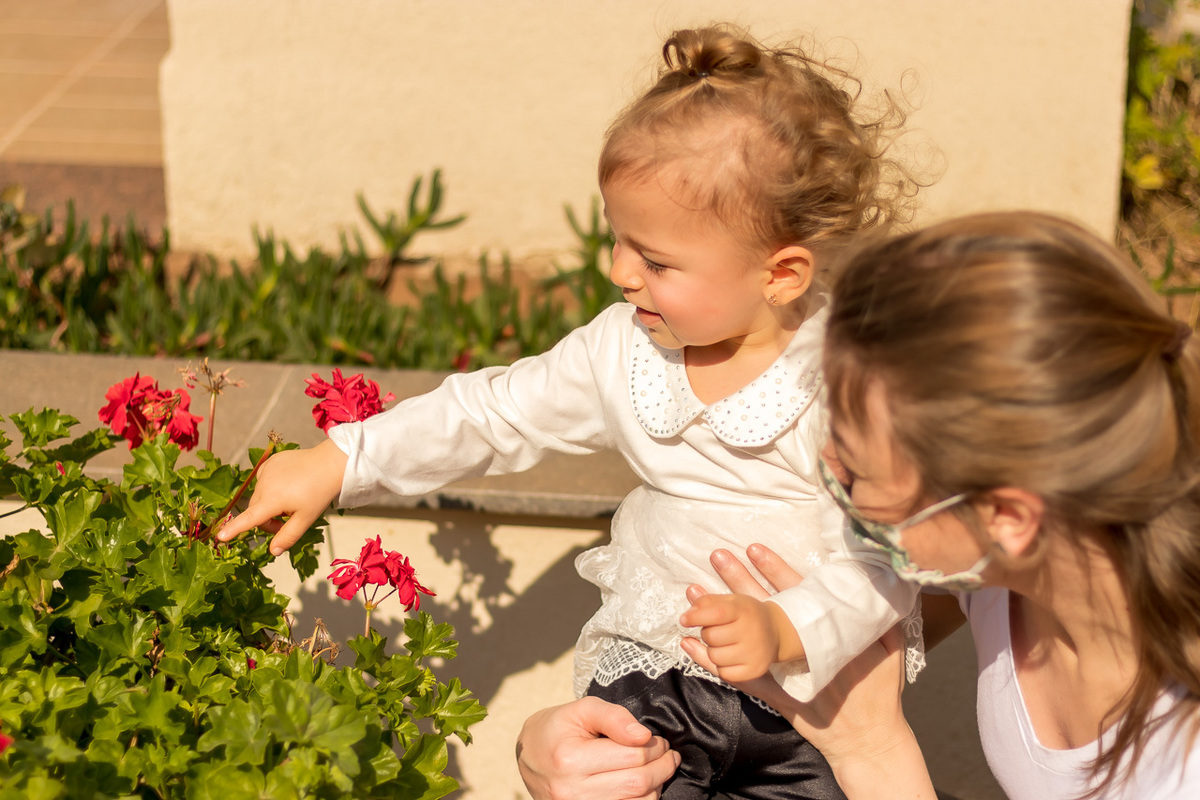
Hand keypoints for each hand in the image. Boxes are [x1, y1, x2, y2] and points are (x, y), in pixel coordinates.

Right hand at [216, 439, 347, 555]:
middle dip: (268, 520)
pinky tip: (288, 485)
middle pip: (255, 510)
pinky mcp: (270, 462)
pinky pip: (263, 481)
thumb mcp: (306, 519)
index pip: (249, 518)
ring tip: (292, 499)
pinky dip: (271, 488)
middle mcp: (264, 484)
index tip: (220, 537)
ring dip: (269, 503)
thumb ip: (288, 536)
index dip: (234, 529)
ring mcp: (266, 470)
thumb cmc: (319, 493)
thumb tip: (273, 552)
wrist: (330, 464)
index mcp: (273, 499)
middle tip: (288, 520)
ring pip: (259, 496)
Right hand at [516, 697, 679, 799]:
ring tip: (659, 769)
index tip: (661, 740)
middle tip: (668, 754)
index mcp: (570, 759)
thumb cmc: (557, 728)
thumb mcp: (581, 710)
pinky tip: (644, 787)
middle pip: (638, 783)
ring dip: (656, 786)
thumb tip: (644, 735)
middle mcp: (571, 792)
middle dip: (662, 767)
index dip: (656, 747)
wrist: (529, 756)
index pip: (632, 756)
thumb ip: (614, 716)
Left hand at [678, 593, 800, 682]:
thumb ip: (707, 600)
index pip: (714, 613)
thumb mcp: (729, 602)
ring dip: (713, 651)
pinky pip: (724, 673)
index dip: (695, 616)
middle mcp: (751, 631)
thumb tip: (689, 592)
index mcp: (742, 609)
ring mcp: (754, 652)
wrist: (776, 632)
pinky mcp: (754, 670)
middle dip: (707, 633)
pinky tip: (730, 657)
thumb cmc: (745, 615)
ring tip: (724, 644)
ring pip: (714, 656)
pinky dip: (722, 667)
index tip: (684, 620)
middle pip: (710, 636)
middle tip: (716, 631)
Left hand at [682, 545, 935, 798]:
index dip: (774, 569)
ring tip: (694, 594)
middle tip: (717, 556)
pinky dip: (711, 662)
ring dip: (716, 616)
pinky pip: (736, 675)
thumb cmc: (880, 697)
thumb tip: (888, 590)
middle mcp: (797, 647)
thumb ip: (885, 621)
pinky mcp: (772, 694)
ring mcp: (782, 671)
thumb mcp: (889, 654)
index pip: (795, 593)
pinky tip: (690, 646)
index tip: (754, 548)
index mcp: (823, 632)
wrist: (867, 742)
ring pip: (742, 638)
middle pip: (762, 608)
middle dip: (738, 580)